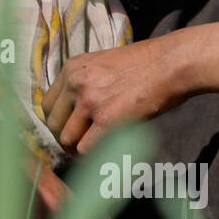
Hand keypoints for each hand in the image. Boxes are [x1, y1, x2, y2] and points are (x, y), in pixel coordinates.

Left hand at [41, 35, 185, 155]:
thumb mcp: (103, 64)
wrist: (171, 63)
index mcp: (71, 68)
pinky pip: (86, 148)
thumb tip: (77, 112)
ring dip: (77, 150)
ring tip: (92, 152)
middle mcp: (75, 83)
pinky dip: (94, 155)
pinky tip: (105, 152)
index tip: (71, 130)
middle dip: (64, 139)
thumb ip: (85, 84)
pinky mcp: (107, 118)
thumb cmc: (146, 64)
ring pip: (66, 139)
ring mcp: (89, 101)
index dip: (58, 122)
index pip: (47, 104)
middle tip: (80, 147)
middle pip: (52, 123)